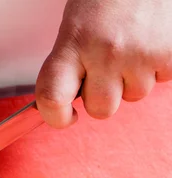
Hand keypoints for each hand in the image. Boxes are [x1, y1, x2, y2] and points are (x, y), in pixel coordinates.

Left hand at [35, 0, 171, 127]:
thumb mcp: (75, 25)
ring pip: (132, 97)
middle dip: (102, 96)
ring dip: (131, 79)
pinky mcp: (170, 55)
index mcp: (73, 42)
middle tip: (106, 68)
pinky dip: (156, 67)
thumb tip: (65, 99)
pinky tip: (150, 42)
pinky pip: (160, 81)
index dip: (55, 117)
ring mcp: (140, 55)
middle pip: (100, 109)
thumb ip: (68, 62)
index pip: (52, 98)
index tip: (64, 117)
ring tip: (132, 45)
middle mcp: (105, 52)